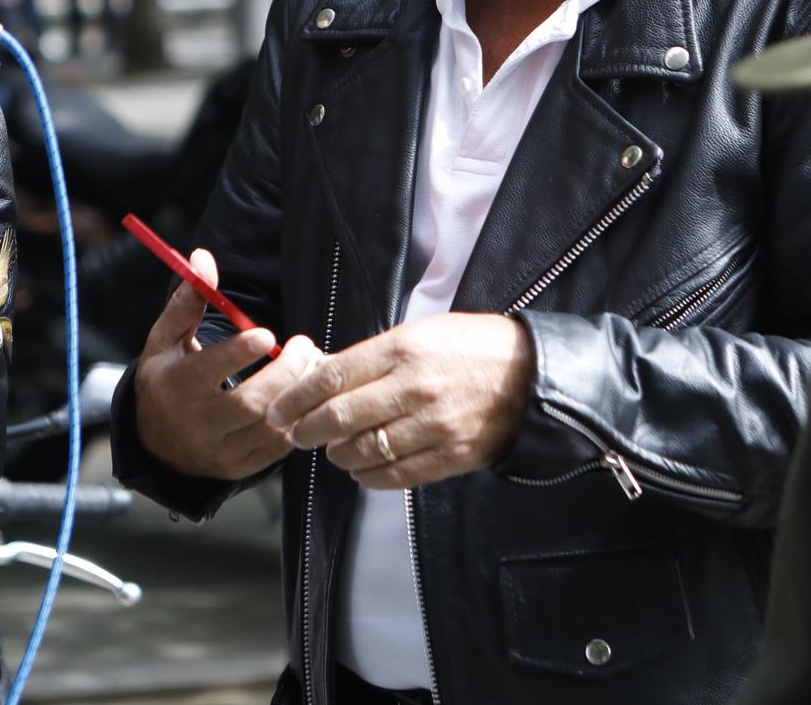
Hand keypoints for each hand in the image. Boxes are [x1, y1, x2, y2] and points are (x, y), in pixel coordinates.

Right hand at [132, 246, 323, 480]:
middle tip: (305, 345)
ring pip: (270, 427)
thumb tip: (203, 258)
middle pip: (249, 403)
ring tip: (312, 364)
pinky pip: (279, 448)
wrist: (157, 445)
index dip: (238, 354)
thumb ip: (188, 300)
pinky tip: (307, 394)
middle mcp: (197, 423)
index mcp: (176, 387)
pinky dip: (299, 419)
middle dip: (285, 372)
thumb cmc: (166, 379)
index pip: (207, 372)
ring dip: (300, 394)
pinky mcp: (241, 468)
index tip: (267, 334)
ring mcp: (221, 451)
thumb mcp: (166, 339)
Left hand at [265, 314, 532, 489]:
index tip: (279, 410)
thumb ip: (373, 356)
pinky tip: (360, 467)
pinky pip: (396, 476)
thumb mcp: (420, 333)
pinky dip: (369, 475)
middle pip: (340, 417)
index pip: (333, 376)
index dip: (297, 397)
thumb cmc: (470, 346)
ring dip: (337, 454)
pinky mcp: (451, 457)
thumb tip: (323, 377)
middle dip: (307, 430)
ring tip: (331, 449)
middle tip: (295, 434)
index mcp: (403, 350)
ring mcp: (434, 426)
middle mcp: (414, 388)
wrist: (532, 375)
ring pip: (365, 450)